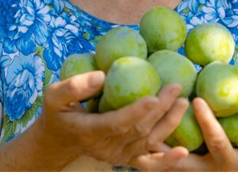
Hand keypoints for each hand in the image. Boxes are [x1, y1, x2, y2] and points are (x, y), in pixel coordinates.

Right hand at [36, 70, 191, 166]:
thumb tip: (102, 76)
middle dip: (160, 109)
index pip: (117, 123)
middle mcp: (106, 147)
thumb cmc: (58, 112)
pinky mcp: (126, 159)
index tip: (154, 96)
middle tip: (175, 88)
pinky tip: (183, 152)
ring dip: (169, 124)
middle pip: (138, 129)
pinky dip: (166, 160)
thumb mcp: (54, 95)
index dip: (136, 112)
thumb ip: (74, 86)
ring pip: (148, 143)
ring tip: (183, 103)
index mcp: (90, 130)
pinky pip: (148, 163)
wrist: (60, 140)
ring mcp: (118, 156)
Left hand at [130, 91, 237, 170]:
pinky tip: (134, 144)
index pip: (216, 142)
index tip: (196, 99)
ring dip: (152, 158)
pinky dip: (153, 157)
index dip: (207, 122)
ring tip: (130, 145)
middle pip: (183, 164)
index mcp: (230, 162)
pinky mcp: (189, 171)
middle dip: (163, 153)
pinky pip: (169, 166)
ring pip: (171, 168)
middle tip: (145, 138)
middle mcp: (210, 171)